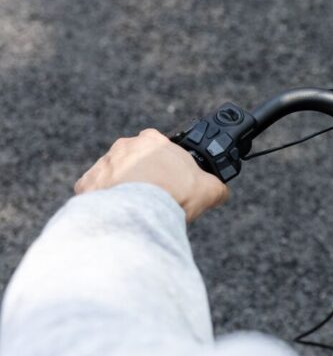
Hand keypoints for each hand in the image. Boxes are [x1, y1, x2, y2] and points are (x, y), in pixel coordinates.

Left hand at [75, 129, 228, 221]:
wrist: (141, 214)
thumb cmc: (175, 195)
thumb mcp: (209, 189)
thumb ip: (217, 186)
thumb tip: (222, 191)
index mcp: (153, 141)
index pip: (157, 143)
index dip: (164, 161)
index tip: (169, 176)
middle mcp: (125, 146)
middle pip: (133, 158)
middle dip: (141, 174)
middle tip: (154, 194)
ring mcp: (104, 164)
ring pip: (112, 173)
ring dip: (121, 186)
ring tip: (135, 207)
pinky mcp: (88, 184)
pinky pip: (93, 190)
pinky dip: (102, 200)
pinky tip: (114, 213)